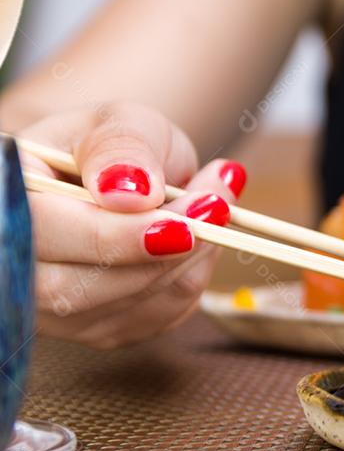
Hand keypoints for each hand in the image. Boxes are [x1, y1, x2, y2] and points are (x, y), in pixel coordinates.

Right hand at [20, 102, 246, 347]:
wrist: (121, 177)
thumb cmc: (112, 147)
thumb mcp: (119, 122)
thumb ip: (122, 148)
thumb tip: (133, 194)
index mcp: (6, 197)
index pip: (44, 233)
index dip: (114, 237)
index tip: (182, 224)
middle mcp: (14, 263)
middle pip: (74, 291)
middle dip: (161, 256)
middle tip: (216, 208)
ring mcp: (47, 307)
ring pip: (121, 310)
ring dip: (187, 263)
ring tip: (214, 207)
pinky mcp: (92, 328)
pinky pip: (151, 321)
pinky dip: (190, 280)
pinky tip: (199, 240)